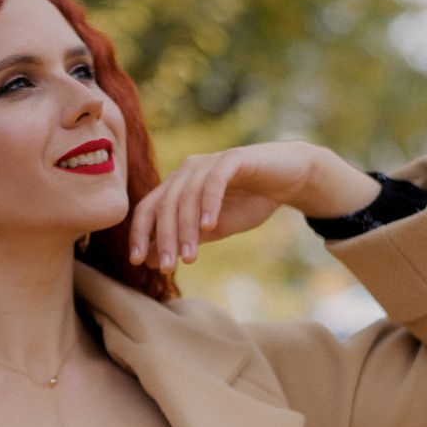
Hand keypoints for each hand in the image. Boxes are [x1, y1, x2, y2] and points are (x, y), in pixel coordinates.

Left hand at [128, 142, 380, 268]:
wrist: (288, 179)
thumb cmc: (249, 203)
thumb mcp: (212, 230)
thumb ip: (183, 240)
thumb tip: (149, 261)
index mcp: (177, 186)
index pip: (148, 209)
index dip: (140, 234)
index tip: (138, 262)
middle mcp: (186, 171)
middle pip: (164, 205)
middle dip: (164, 239)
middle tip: (168, 268)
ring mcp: (208, 162)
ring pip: (186, 196)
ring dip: (186, 229)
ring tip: (190, 257)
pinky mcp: (232, 158)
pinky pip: (214, 181)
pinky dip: (209, 204)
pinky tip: (210, 226)